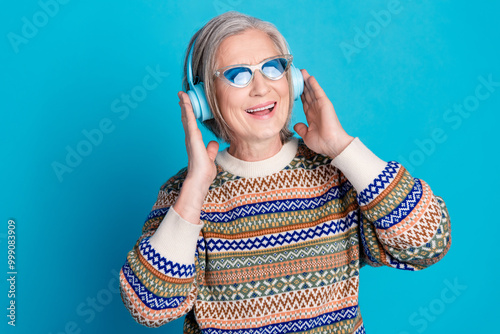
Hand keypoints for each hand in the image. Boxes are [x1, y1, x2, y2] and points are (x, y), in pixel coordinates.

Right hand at [174, 91, 218, 223]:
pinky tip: (185, 100)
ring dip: (184, 104)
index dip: (189, 115)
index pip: (191, 125)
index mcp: (194, 142)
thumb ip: (211, 149)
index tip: (187, 106)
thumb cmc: (204, 172)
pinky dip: (187, 108)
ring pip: (187, 116)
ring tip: (182, 93)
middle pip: (187, 118)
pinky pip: (189, 119)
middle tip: (182, 96)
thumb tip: (214, 143)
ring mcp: (190, 137)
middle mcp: (190, 138)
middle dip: (184, 106)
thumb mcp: (210, 157)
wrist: (200, 180)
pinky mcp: (192, 137)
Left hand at [293, 69, 353, 158]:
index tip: (293, 87)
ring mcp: (320, 106)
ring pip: (312, 91)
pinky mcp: (325, 104)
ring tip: (302, 72)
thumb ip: (301, 129)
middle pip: (307, 94)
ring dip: (307, 81)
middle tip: (296, 75)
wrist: (331, 145)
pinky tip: (309, 78)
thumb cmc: (322, 143)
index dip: (299, 94)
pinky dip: (314, 85)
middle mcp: (316, 109)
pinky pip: (318, 92)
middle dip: (302, 85)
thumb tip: (296, 125)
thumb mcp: (307, 135)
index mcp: (311, 116)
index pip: (304, 102)